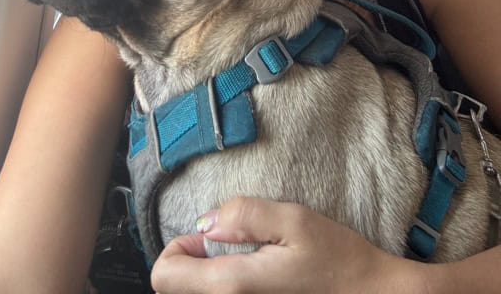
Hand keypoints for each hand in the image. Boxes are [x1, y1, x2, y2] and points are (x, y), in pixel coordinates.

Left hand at [151, 197, 420, 293]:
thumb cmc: (338, 262)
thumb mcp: (294, 221)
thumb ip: (244, 216)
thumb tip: (205, 223)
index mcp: (233, 287)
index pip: (163, 276)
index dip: (177, 249)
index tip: (209, 239)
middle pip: (176, 290)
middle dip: (195, 265)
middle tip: (234, 250)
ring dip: (213, 279)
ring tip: (251, 267)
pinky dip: (230, 290)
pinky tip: (261, 284)